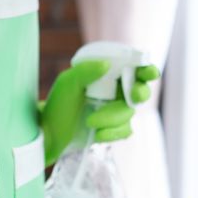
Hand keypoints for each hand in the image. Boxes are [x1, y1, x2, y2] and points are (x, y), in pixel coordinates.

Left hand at [40, 60, 159, 165]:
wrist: (49, 132)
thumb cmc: (58, 103)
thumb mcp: (68, 83)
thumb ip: (86, 71)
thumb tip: (106, 65)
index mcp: (108, 77)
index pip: (134, 70)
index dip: (147, 70)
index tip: (148, 73)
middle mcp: (116, 93)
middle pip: (141, 92)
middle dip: (140, 93)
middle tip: (132, 95)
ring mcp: (116, 112)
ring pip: (129, 114)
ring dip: (112, 118)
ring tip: (90, 121)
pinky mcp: (113, 130)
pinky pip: (124, 131)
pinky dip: (112, 132)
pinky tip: (97, 133)